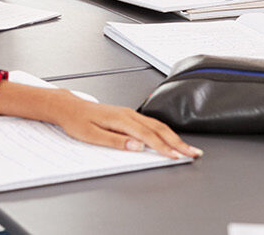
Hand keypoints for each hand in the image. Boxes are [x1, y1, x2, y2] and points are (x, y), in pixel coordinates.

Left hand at [48, 92, 201, 159]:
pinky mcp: (129, 116)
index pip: (148, 136)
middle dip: (178, 142)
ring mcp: (130, 114)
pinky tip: (170, 138)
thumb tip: (136, 147)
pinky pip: (152, 123)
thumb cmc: (78, 121)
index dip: (164, 147)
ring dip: (175, 137)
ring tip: (187, 147)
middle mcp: (129, 115)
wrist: (69, 107)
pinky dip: (165, 132)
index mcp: (121, 120)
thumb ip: (116, 142)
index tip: (176, 156)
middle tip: (194, 152)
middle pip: (160, 129)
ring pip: (158, 125)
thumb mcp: (92, 136)